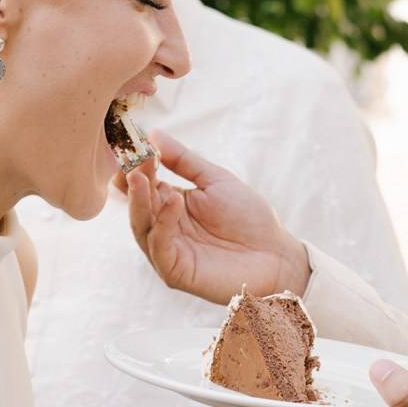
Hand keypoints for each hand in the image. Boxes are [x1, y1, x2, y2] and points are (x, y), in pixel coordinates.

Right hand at [125, 131, 310, 304]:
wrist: (276, 254)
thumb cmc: (248, 218)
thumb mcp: (215, 180)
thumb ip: (183, 160)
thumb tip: (154, 133)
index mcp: (170, 205)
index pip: (143, 185)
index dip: (135, 166)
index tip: (132, 144)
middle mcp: (163, 228)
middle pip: (137, 205)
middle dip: (132, 182)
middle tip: (131, 160)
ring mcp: (167, 251)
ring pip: (142, 226)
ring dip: (139, 201)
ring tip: (140, 176)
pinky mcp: (174, 272)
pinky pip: (160, 247)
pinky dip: (163, 223)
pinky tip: (173, 200)